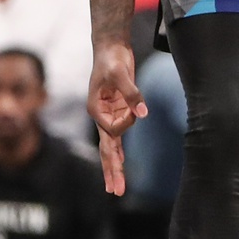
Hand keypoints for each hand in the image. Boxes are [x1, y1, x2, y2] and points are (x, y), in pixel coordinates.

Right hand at [88, 41, 146, 196]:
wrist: (110, 47)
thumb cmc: (112, 58)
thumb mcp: (121, 73)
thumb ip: (132, 94)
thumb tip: (143, 114)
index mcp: (95, 109)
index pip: (113, 130)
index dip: (126, 123)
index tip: (133, 108)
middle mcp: (100, 116)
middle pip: (106, 149)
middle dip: (112, 171)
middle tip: (115, 192)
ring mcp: (109, 115)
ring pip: (111, 147)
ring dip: (115, 167)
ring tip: (116, 189)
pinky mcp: (118, 111)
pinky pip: (119, 135)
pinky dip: (120, 151)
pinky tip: (121, 163)